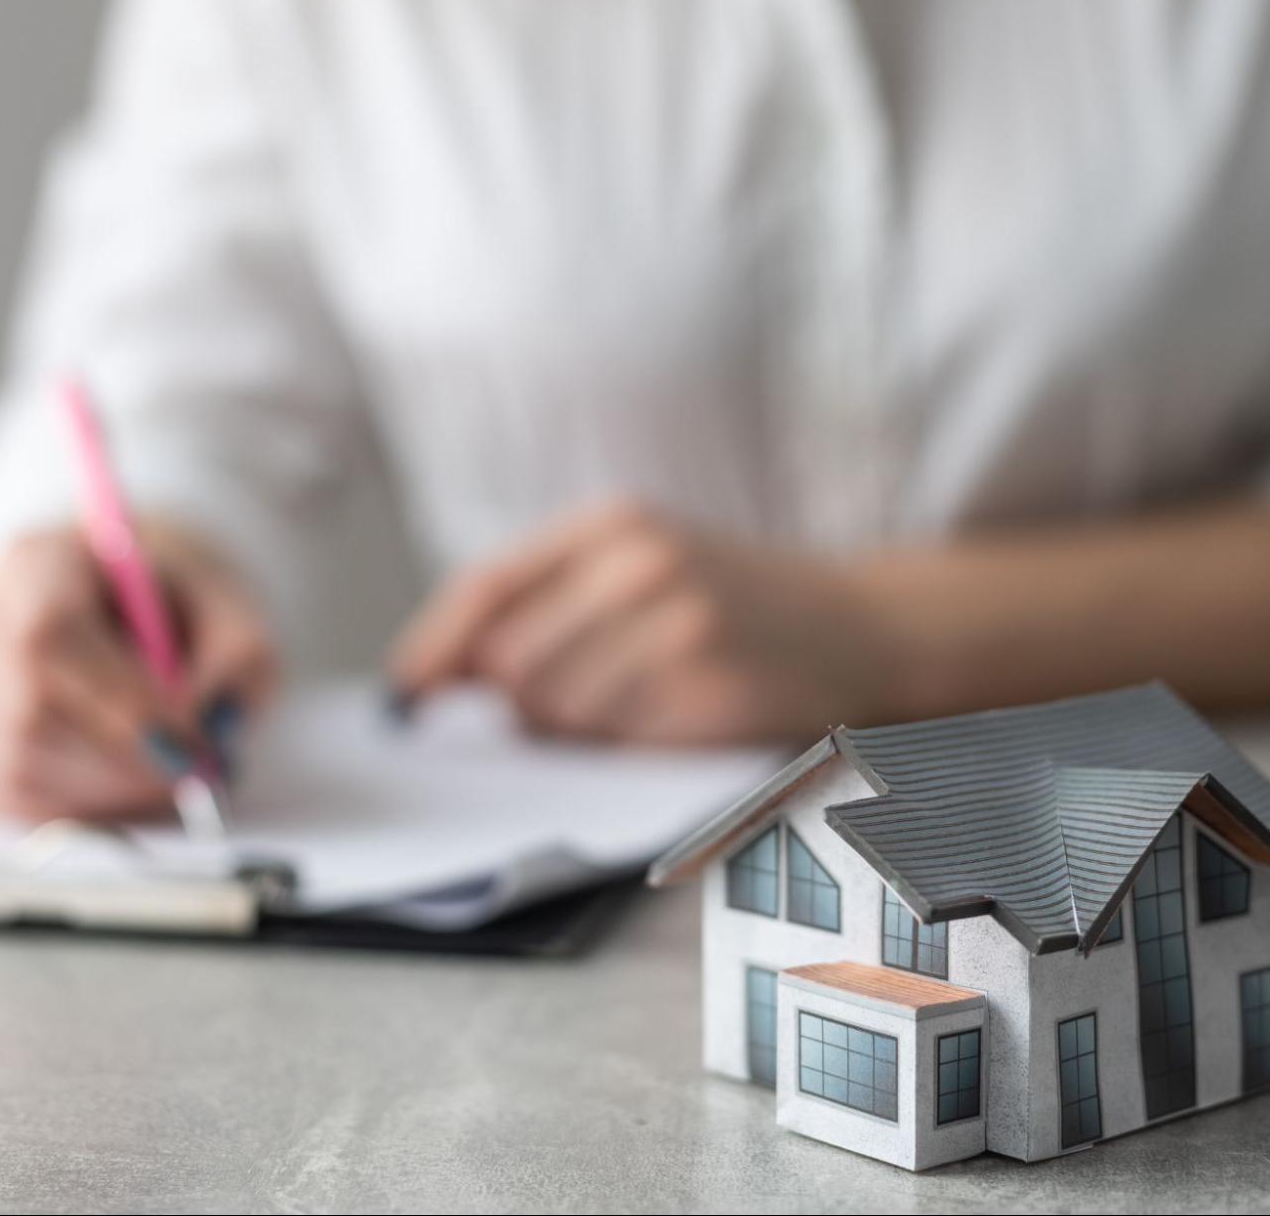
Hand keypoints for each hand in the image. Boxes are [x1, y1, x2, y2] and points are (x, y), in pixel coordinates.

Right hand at [0, 519, 274, 820]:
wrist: (114, 600)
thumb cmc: (171, 603)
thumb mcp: (232, 610)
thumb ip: (237, 659)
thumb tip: (209, 726)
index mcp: (36, 559)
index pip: (47, 637)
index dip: (118, 707)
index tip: (188, 747)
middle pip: (21, 707)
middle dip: (119, 761)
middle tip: (189, 776)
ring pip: (7, 761)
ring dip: (101, 789)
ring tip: (162, 778)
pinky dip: (70, 805)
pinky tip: (117, 785)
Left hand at [385, 499, 895, 744]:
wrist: (862, 625)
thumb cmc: (735, 601)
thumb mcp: (646, 563)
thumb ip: (553, 601)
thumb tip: (452, 675)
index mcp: (612, 524)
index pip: (485, 587)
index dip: (434, 649)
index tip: (407, 697)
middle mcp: (641, 562)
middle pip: (510, 663)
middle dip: (516, 704)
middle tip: (566, 708)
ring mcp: (679, 623)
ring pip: (557, 709)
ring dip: (572, 729)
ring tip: (633, 706)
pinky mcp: (709, 686)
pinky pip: (617, 741)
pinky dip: (625, 745)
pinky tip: (670, 719)